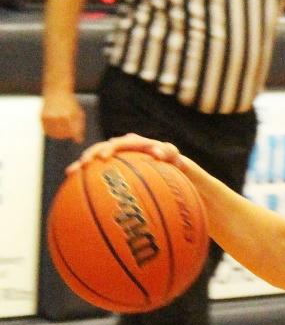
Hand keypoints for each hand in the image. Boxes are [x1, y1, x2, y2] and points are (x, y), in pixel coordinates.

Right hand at [41, 92, 84, 141]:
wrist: (56, 91)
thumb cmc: (70, 103)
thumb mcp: (77, 113)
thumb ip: (79, 128)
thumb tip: (79, 141)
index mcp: (67, 116)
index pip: (71, 133)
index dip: (73, 135)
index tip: (74, 133)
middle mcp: (57, 117)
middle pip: (62, 135)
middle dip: (66, 135)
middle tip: (67, 131)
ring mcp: (48, 117)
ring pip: (53, 134)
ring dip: (58, 135)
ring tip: (62, 129)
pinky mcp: (42, 117)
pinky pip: (46, 131)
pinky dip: (51, 132)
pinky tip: (55, 127)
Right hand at [66, 132, 184, 173]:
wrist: (167, 165)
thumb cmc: (172, 161)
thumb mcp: (174, 156)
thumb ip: (170, 152)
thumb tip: (161, 154)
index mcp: (135, 142)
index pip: (121, 143)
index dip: (112, 148)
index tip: (105, 157)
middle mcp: (122, 147)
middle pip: (102, 148)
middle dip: (92, 154)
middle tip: (85, 164)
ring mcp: (115, 156)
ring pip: (96, 158)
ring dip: (83, 164)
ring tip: (71, 172)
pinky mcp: (110, 166)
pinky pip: (96, 170)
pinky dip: (85, 175)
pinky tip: (72, 182)